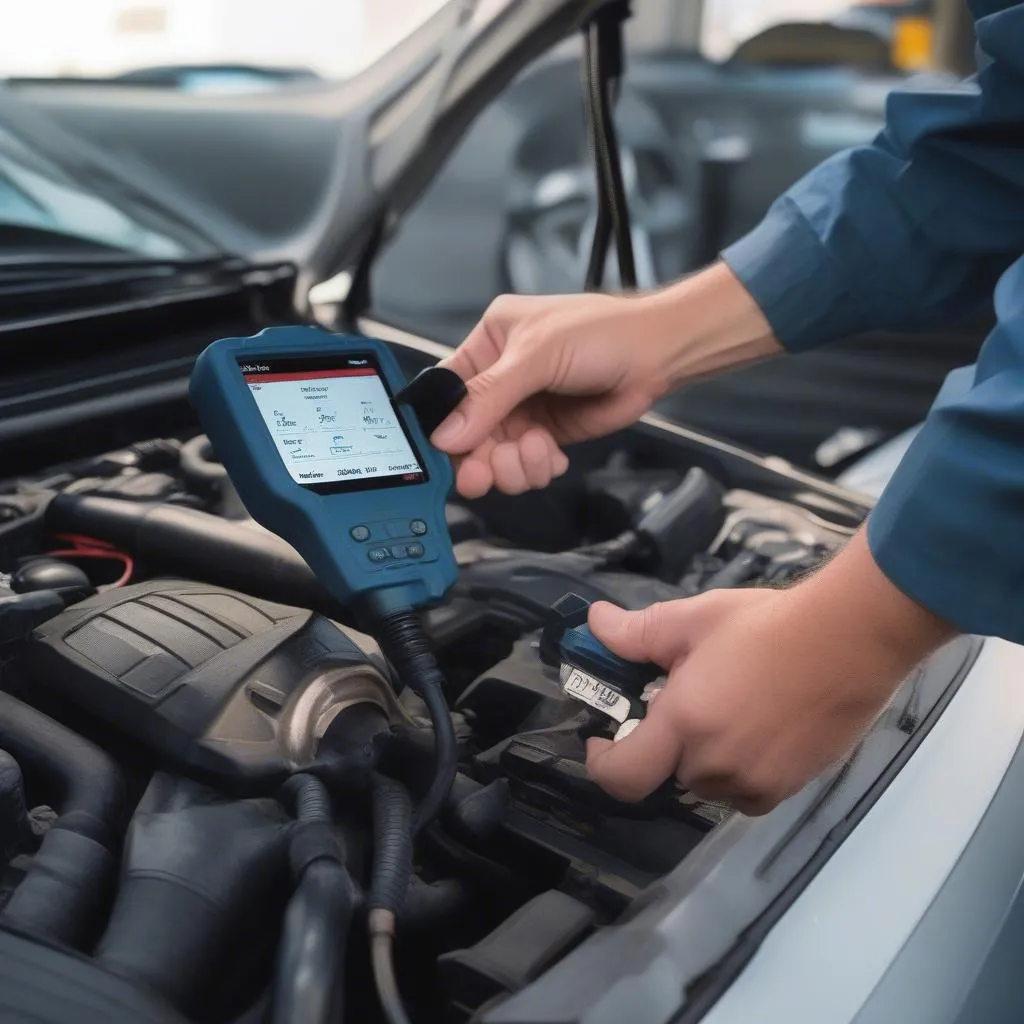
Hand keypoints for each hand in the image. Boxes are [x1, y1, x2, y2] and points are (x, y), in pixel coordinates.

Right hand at [430, 291, 667, 497]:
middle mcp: (500, 378)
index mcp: (489, 343)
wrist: (658, 354)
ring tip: (539, 450)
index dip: (443, 428)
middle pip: (468, 435)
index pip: (446, 392)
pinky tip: (553, 453)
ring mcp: (524, 410)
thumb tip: (446, 434)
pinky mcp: (547, 434)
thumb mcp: (537, 356)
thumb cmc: (603, 334)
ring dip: (513, 466)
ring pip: (496, 457)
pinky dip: (537, 468)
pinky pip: (525, 466)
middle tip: (487, 475)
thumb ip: (489, 396)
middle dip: (481, 458)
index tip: (449, 456)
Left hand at [585, 531, 956, 814]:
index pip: (624, 776)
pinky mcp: (791, 787)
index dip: (603, 764)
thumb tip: (596, 624)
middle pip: (670, 772)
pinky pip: (747, 791)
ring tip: (728, 708)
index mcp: (685, 723)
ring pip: (709, 783)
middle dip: (669, 741)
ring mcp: (757, 781)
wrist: (848, 639)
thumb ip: (636, 632)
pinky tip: (758, 728)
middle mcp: (716, 764)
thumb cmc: (766, 625)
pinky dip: (741, 769)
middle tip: (687, 698)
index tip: (603, 742)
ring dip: (706, 756)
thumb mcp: (692, 619)